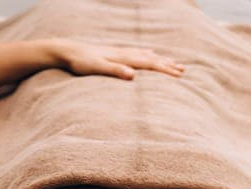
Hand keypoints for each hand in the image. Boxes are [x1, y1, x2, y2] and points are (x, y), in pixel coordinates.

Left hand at [50, 38, 185, 79]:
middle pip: (152, 58)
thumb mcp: (97, 68)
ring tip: (173, 61)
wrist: (67, 50)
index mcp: (124, 58)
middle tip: (184, 70)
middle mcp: (125, 53)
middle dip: (168, 65)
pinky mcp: (115, 53)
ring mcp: (120, 52)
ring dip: (161, 59)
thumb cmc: (80, 62)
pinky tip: (150, 52)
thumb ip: (115, 71)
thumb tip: (133, 76)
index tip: (179, 76)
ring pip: (147, 55)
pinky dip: (148, 53)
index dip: (165, 70)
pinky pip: (138, 52)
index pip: (149, 64)